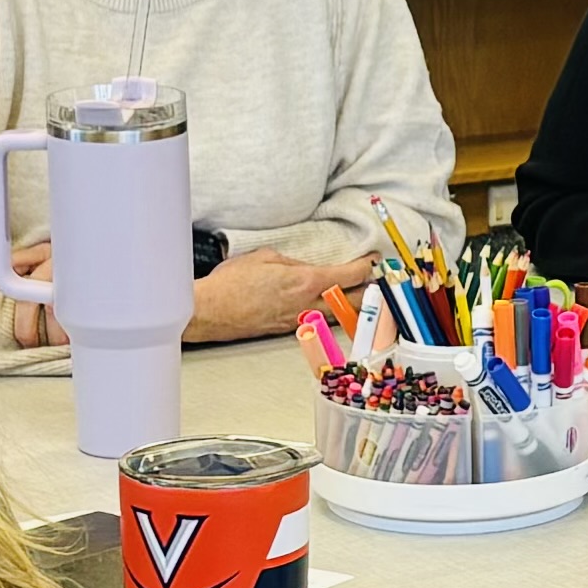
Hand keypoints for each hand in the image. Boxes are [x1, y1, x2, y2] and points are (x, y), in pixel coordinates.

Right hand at [192, 243, 364, 345]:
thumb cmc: (230, 284)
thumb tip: (304, 267)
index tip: (374, 261)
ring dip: (351, 305)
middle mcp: (306, 305)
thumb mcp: (265, 258)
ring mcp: (298, 321)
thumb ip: (291, 262)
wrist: (209, 312)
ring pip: (335, 315)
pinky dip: (329, 312)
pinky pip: (316, 320)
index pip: (348, 276)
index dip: (366, 267)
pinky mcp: (287, 330)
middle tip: (378, 282)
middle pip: (351, 302)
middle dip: (368, 292)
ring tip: (361, 295)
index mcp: (304, 282)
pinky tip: (329, 306)